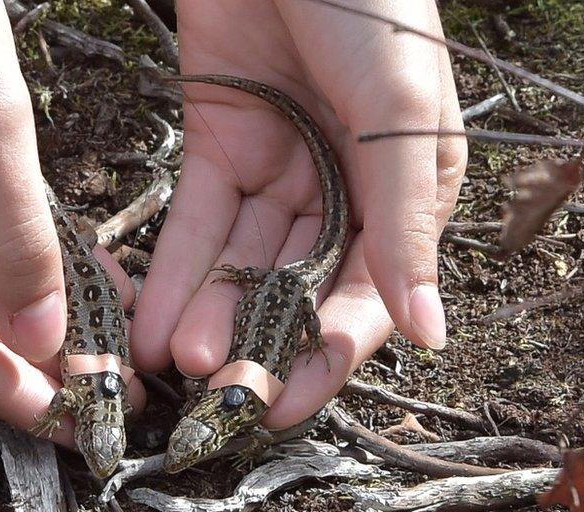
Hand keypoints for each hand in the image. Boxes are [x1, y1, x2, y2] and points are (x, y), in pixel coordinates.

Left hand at [132, 0, 465, 428]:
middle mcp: (343, 187)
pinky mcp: (219, 146)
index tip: (286, 400)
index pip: (369, 289)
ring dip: (211, 313)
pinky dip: (177, 271)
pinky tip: (153, 322)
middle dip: (259, 341)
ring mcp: (278, 168)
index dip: (329, 349)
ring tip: (178, 362)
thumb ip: (406, 224)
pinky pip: (198, 221)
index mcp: (406, 188)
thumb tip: (429, 332)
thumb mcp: (399, 114)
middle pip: (298, 284)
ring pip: (242, 261)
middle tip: (221, 395)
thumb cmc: (367, 4)